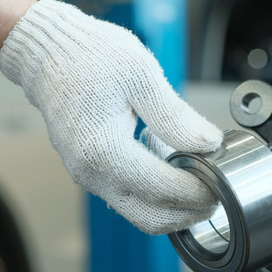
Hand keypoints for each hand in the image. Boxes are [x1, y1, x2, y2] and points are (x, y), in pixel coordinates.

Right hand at [0, 0, 222, 234]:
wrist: (48, 53)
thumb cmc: (89, 56)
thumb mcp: (141, 75)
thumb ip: (176, 116)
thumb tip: (209, 144)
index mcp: (103, 150)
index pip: (163, 189)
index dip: (199, 191)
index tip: (223, 182)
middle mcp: (91, 173)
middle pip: (152, 218)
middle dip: (189, 211)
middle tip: (217, 193)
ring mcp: (88, 177)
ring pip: (140, 214)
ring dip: (174, 208)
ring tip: (201, 182)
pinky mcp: (90, 173)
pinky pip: (129, 199)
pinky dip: (156, 197)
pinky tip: (175, 173)